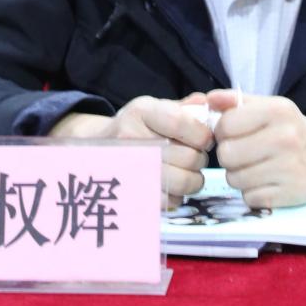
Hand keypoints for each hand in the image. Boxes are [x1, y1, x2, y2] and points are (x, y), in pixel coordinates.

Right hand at [50, 93, 213, 208]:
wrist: (97, 149)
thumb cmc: (135, 127)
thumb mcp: (154, 108)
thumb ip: (183, 107)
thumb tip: (208, 105)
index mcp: (141, 112)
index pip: (182, 123)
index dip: (203, 134)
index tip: (203, 137)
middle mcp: (132, 139)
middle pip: (189, 157)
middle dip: (199, 157)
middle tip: (191, 155)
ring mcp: (131, 169)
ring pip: (185, 182)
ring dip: (193, 179)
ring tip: (184, 170)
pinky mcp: (134, 194)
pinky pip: (173, 201)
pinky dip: (177, 195)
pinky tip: (168, 183)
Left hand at [207, 90, 305, 208]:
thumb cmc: (289, 128)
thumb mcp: (268, 106)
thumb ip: (236, 101)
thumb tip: (209, 100)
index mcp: (277, 111)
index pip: (225, 125)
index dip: (222, 131)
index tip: (232, 134)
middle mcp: (285, 138)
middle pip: (226, 155)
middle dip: (228, 155)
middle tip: (241, 153)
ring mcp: (289, 168)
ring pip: (234, 179)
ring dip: (238, 175)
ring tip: (253, 167)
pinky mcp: (290, 194)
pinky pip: (249, 197)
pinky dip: (252, 192)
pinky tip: (264, 182)